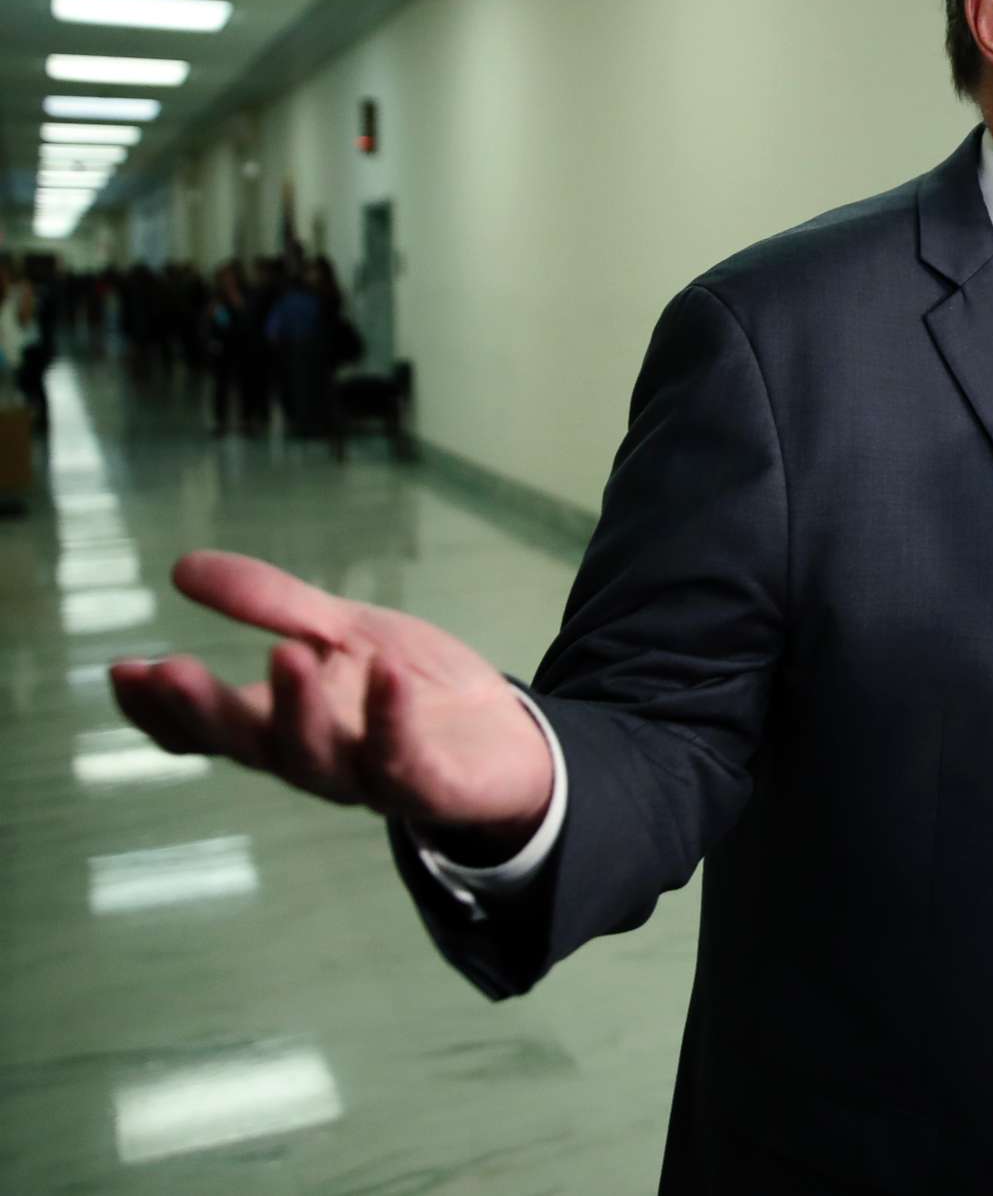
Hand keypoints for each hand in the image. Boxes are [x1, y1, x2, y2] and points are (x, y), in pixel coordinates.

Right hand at [109, 551, 554, 849]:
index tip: (123, 669)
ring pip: (316, 758)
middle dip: (205, 711)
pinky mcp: (429, 786)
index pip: (205, 731)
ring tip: (284, 654)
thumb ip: (272, 604)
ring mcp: (369, 778)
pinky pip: (403, 759)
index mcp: (281, 726)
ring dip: (296, 710)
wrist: (508, 739)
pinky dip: (392, 718)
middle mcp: (313, 759)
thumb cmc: (411, 690)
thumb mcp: (341, 632)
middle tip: (168, 672)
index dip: (161, 709)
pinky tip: (388, 672)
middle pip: (247, 744)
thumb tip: (180, 566)